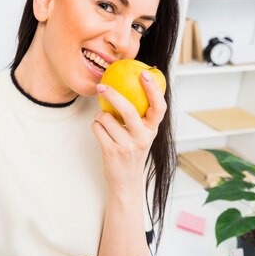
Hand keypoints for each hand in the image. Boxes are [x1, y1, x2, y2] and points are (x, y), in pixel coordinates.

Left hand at [90, 70, 166, 193]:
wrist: (126, 181)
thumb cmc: (131, 151)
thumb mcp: (142, 134)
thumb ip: (139, 115)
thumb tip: (130, 84)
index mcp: (152, 130)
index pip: (159, 107)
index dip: (153, 89)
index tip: (145, 74)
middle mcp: (143, 137)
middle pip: (128, 109)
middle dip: (113, 95)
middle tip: (102, 86)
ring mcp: (127, 146)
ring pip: (106, 118)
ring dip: (100, 116)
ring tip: (104, 123)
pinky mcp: (112, 151)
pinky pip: (97, 128)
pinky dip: (95, 126)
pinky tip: (101, 132)